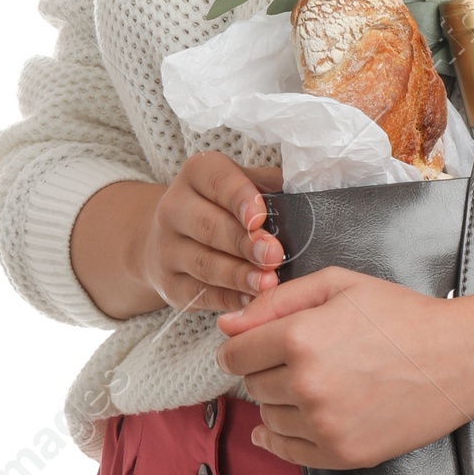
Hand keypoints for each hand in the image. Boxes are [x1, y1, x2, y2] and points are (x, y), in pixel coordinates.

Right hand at [69, 151, 283, 322]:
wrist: (173, 237)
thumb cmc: (224, 206)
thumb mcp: (244, 183)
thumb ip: (270, 186)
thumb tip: (306, 198)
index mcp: (197, 174)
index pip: (217, 182)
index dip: (239, 199)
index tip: (260, 217)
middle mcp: (174, 208)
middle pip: (208, 226)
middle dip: (244, 243)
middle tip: (274, 255)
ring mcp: (167, 249)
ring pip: (204, 263)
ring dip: (238, 275)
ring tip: (267, 283)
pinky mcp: (170, 285)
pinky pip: (201, 294)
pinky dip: (228, 299)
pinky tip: (252, 301)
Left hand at [215, 268, 473, 468]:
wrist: (459, 359)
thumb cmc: (402, 316)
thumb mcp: (339, 285)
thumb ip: (276, 301)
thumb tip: (226, 325)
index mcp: (300, 339)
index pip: (234, 353)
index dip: (243, 345)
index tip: (258, 343)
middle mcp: (307, 386)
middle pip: (250, 385)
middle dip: (266, 370)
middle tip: (302, 357)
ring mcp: (324, 425)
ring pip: (267, 417)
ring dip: (279, 401)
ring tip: (317, 382)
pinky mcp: (342, 454)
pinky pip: (286, 451)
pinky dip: (282, 436)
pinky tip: (298, 419)